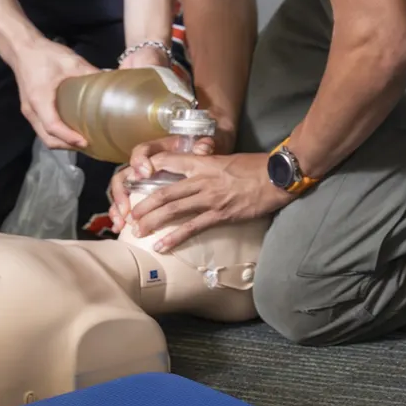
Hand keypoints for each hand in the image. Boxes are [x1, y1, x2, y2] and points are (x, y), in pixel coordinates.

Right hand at [12, 40, 98, 150]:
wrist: (22, 49)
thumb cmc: (45, 55)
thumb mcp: (71, 61)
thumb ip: (90, 72)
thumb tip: (111, 81)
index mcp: (39, 99)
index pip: (53, 127)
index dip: (69, 138)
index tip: (86, 142)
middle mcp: (31, 110)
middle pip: (47, 138)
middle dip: (67, 145)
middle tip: (89, 144)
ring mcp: (28, 111)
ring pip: (43, 136)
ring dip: (61, 142)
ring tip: (82, 140)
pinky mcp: (30, 109)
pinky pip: (42, 128)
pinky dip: (56, 134)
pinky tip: (71, 129)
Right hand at [108, 131, 216, 231]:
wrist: (204, 162)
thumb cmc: (201, 154)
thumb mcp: (206, 147)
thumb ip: (204, 144)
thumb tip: (202, 147)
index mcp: (158, 150)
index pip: (143, 150)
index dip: (140, 160)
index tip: (145, 173)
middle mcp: (144, 164)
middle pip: (124, 174)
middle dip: (122, 192)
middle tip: (128, 209)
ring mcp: (139, 180)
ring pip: (120, 191)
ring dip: (117, 207)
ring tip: (121, 223)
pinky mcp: (139, 194)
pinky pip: (124, 204)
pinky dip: (120, 216)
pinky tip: (121, 228)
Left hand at [114, 151, 288, 245]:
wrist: (276, 176)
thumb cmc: (255, 166)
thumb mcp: (227, 159)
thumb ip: (208, 165)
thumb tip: (196, 172)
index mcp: (202, 163)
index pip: (168, 161)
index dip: (148, 169)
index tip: (135, 178)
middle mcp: (201, 180)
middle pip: (164, 192)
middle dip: (143, 205)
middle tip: (129, 216)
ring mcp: (209, 198)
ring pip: (172, 210)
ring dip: (152, 221)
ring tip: (137, 231)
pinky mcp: (220, 215)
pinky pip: (192, 228)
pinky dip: (174, 238)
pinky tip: (161, 246)